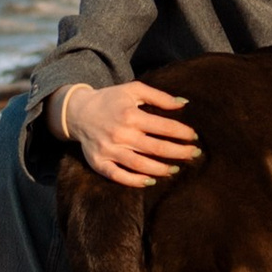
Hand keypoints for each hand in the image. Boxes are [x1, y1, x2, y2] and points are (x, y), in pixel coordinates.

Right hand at [65, 80, 201, 185]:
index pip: (163, 126)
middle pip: (155, 148)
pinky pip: (118, 176)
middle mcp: (120, 133)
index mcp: (130, 114)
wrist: (77, 111)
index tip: (194, 137)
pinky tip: (150, 181)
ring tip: (175, 169)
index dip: (182, 133)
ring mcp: (109, 150)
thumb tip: (184, 104)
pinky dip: (134, 181)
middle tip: (194, 154)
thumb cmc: (110, 100)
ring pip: (139, 165)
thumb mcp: (133, 90)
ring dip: (160, 169)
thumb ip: (159, 96)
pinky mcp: (99, 162)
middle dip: (178, 152)